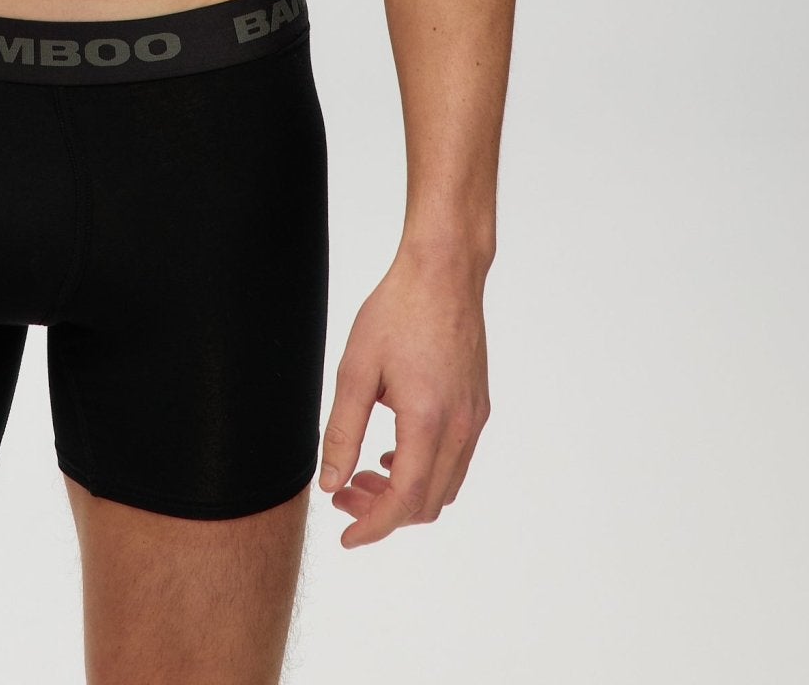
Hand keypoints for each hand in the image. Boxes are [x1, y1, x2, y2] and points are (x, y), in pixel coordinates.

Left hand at [317, 247, 490, 546]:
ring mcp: (474, 417)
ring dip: (405, 494)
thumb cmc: (397, 311)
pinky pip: (455, 460)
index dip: (373, 527)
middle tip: (343, 495)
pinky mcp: (477, 405)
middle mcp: (460, 427)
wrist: (444, 272)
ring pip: (445, 486)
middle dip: (383, 512)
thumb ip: (342, 430)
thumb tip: (331, 482)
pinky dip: (425, 472)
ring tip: (363, 476)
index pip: (405, 500)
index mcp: (428, 420)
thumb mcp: (356, 369)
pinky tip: (393, 453)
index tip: (346, 537)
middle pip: (427, 503)